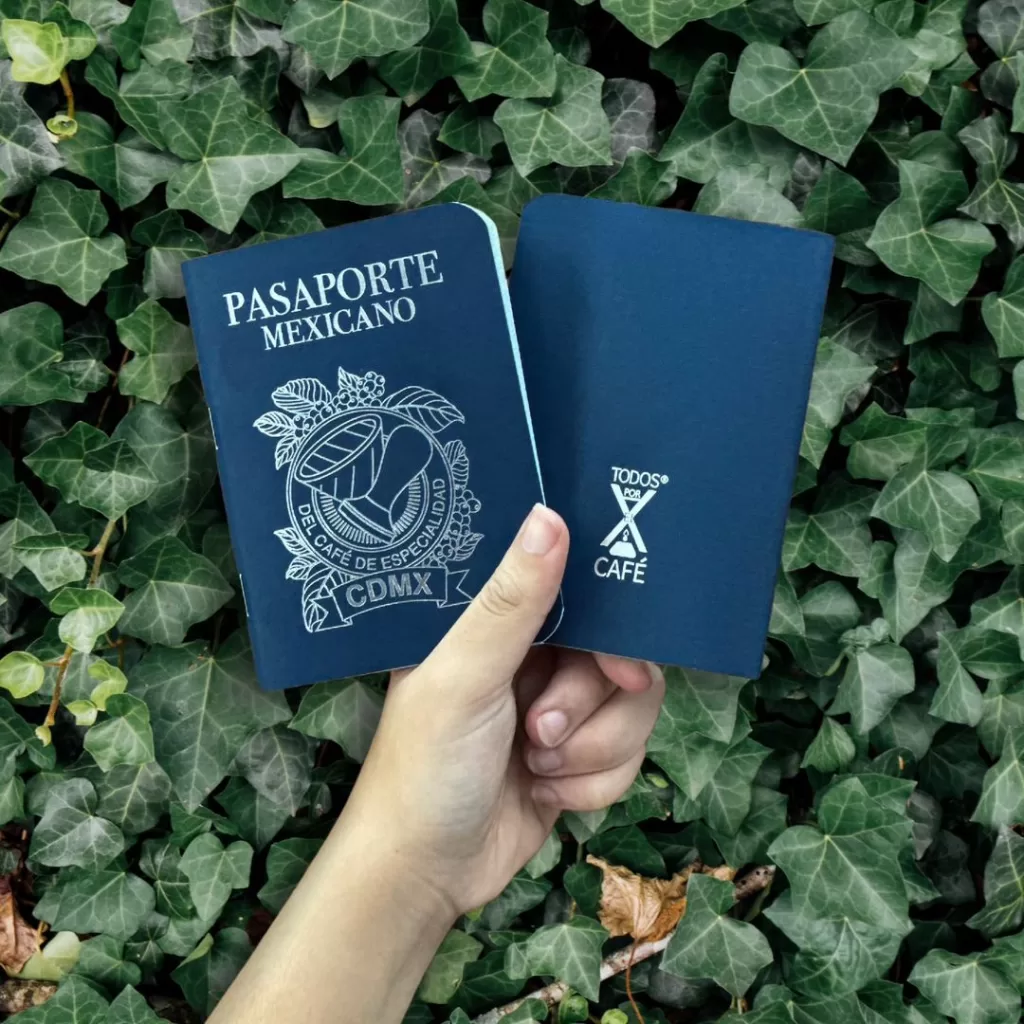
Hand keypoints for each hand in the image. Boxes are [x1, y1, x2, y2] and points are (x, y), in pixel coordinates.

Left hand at [341, 504, 665, 915]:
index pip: (580, 594)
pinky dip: (594, 784)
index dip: (611, 628)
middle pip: (618, 656)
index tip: (618, 664)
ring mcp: (557, 710)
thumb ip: (512, 603)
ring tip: (537, 769)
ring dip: (591, 750)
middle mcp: (531, 658)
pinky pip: (628, 757)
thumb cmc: (426, 766)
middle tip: (540, 734)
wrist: (423, 875)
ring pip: (631, 710)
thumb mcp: (464, 676)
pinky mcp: (576, 759)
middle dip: (588, 707)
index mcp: (495, 624)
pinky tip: (546, 795)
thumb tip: (549, 515)